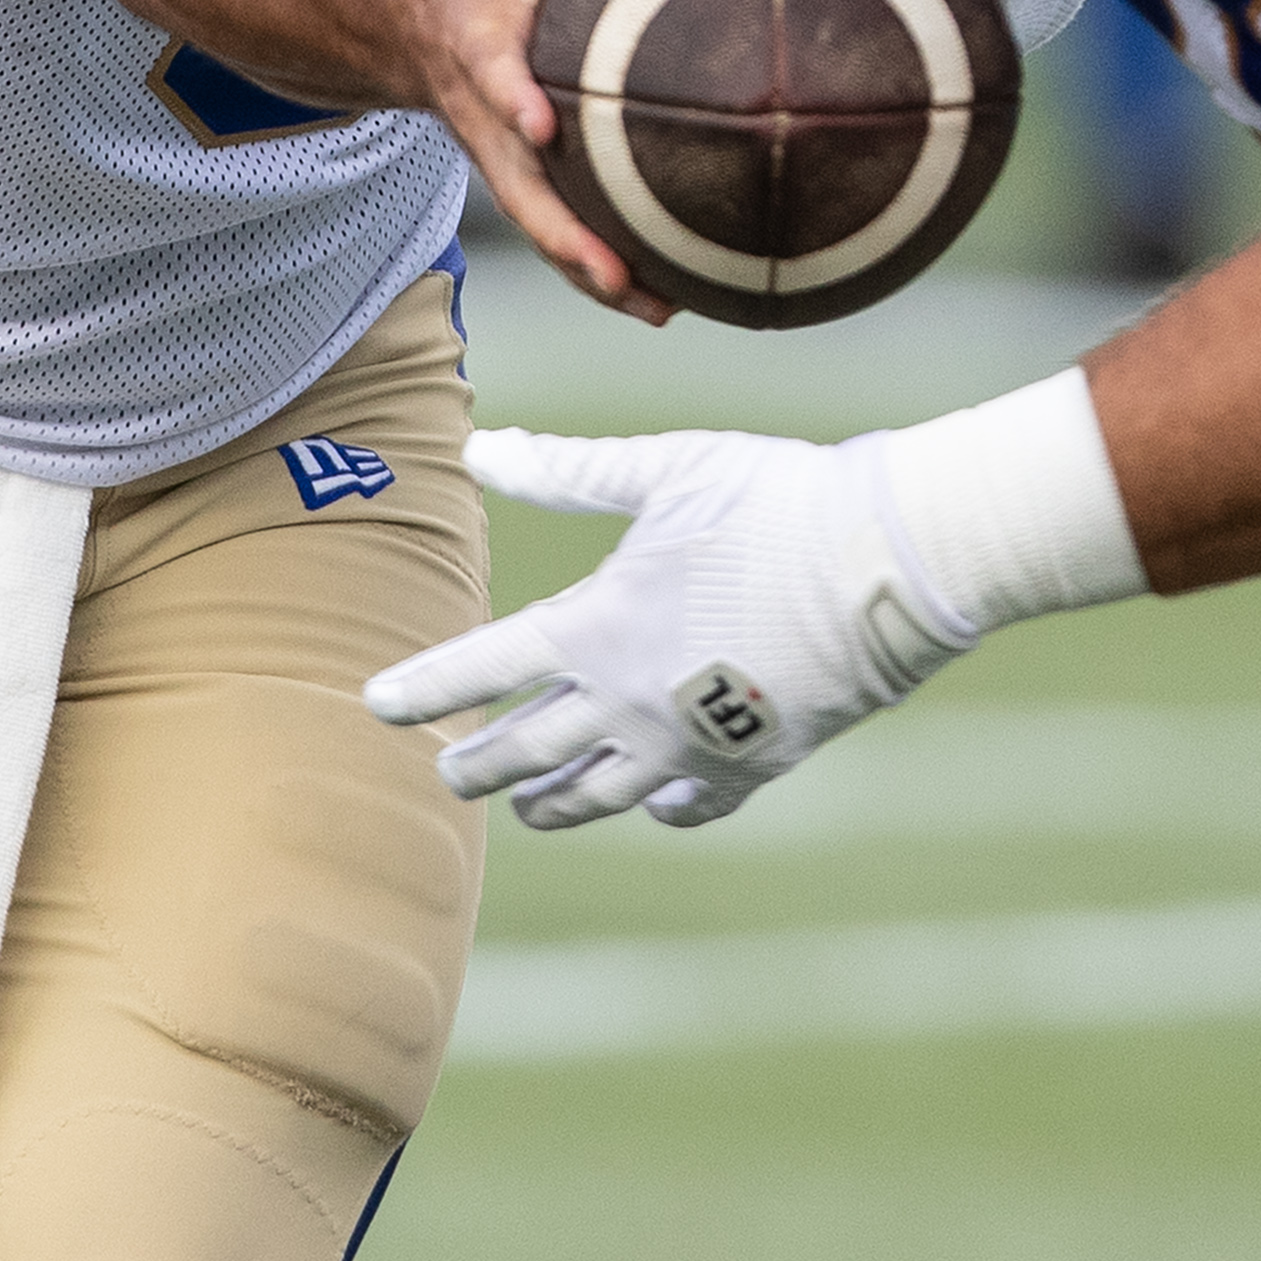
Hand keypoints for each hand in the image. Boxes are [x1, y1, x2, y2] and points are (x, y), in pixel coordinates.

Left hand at [362, 422, 971, 827]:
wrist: (885, 567)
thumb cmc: (774, 501)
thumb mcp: (666, 470)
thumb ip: (569, 469)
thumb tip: (480, 448)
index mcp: (595, 629)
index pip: (482, 668)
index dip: (422, 685)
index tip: (375, 705)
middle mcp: (627, 703)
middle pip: (525, 751)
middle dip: (477, 762)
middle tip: (446, 773)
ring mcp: (686, 745)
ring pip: (595, 795)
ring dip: (550, 804)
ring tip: (528, 811)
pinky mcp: (748, 765)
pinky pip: (684, 805)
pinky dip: (657, 808)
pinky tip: (650, 806)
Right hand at [402, 0, 710, 325]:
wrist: (413, 16)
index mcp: (486, 36)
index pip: (491, 67)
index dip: (509, 95)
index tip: (538, 124)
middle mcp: (488, 108)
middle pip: (515, 182)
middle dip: (560, 231)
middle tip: (613, 272)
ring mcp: (500, 153)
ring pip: (540, 223)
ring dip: (589, 269)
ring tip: (656, 308)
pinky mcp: (519, 177)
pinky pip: (560, 229)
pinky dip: (603, 267)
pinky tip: (667, 301)